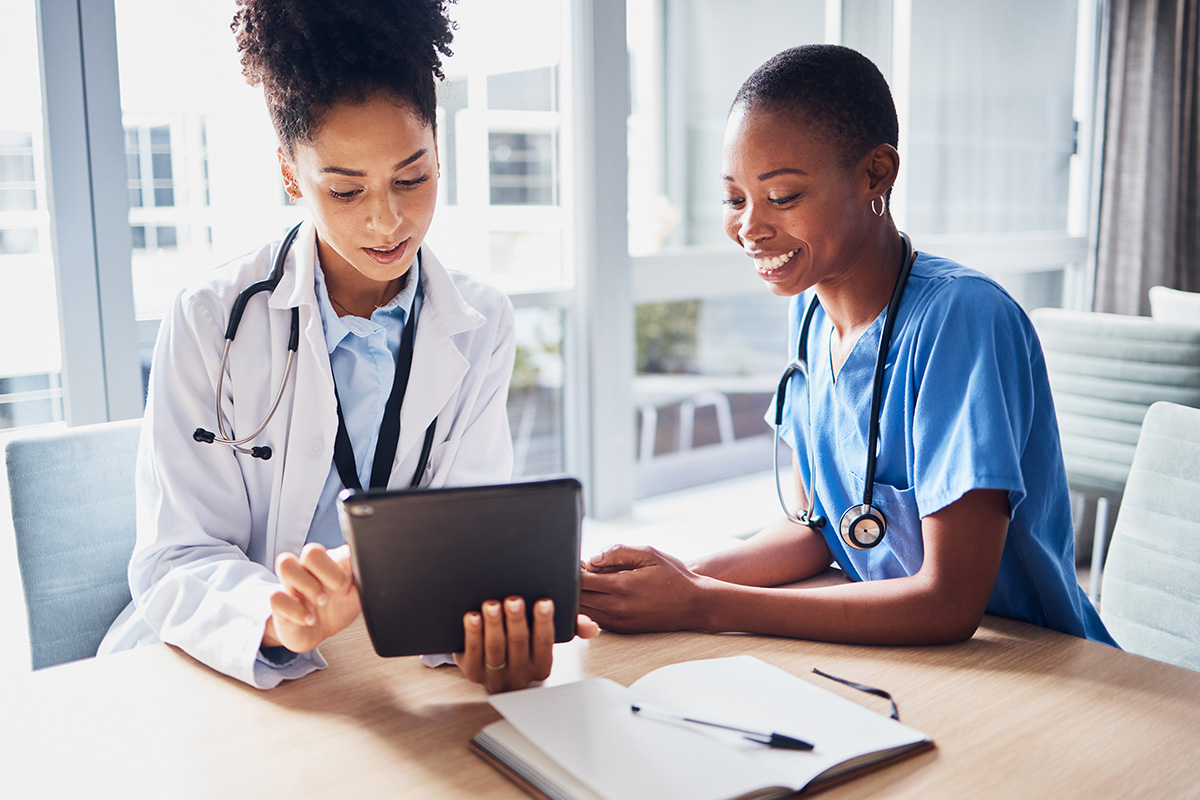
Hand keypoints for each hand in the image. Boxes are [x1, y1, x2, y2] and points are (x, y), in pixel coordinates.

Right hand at [264, 543, 361, 653]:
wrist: (317, 631)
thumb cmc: (338, 607)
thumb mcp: (358, 593)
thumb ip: (365, 577)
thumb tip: (380, 562)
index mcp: (331, 562)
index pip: (340, 543)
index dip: (343, 560)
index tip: (350, 579)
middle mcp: (310, 569)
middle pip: (311, 549)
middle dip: (326, 572)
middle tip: (334, 591)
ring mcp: (292, 584)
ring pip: (286, 563)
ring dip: (307, 586)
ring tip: (319, 604)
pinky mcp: (279, 604)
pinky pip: (276, 597)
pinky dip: (296, 611)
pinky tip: (308, 619)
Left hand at [455, 596, 598, 692]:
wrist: (489, 657)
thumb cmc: (522, 641)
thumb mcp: (545, 634)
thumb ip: (569, 626)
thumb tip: (590, 626)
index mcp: (540, 666)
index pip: (544, 643)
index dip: (544, 622)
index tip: (543, 601)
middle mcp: (519, 674)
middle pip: (518, 645)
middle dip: (516, 620)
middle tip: (514, 599)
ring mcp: (494, 676)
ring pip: (495, 650)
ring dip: (493, 625)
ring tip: (492, 604)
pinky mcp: (472, 672)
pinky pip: (472, 655)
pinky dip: (472, 634)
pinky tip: (472, 616)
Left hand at [580, 545, 708, 633]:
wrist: (694, 603)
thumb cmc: (673, 576)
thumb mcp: (649, 554)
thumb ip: (618, 552)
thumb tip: (592, 558)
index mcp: (622, 586)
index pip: (580, 580)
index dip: (574, 569)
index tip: (578, 561)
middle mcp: (617, 608)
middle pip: (577, 598)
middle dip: (573, 584)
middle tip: (580, 570)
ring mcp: (619, 622)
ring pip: (584, 612)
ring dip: (581, 597)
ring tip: (591, 581)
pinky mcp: (622, 630)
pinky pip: (596, 619)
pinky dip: (591, 608)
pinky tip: (600, 595)